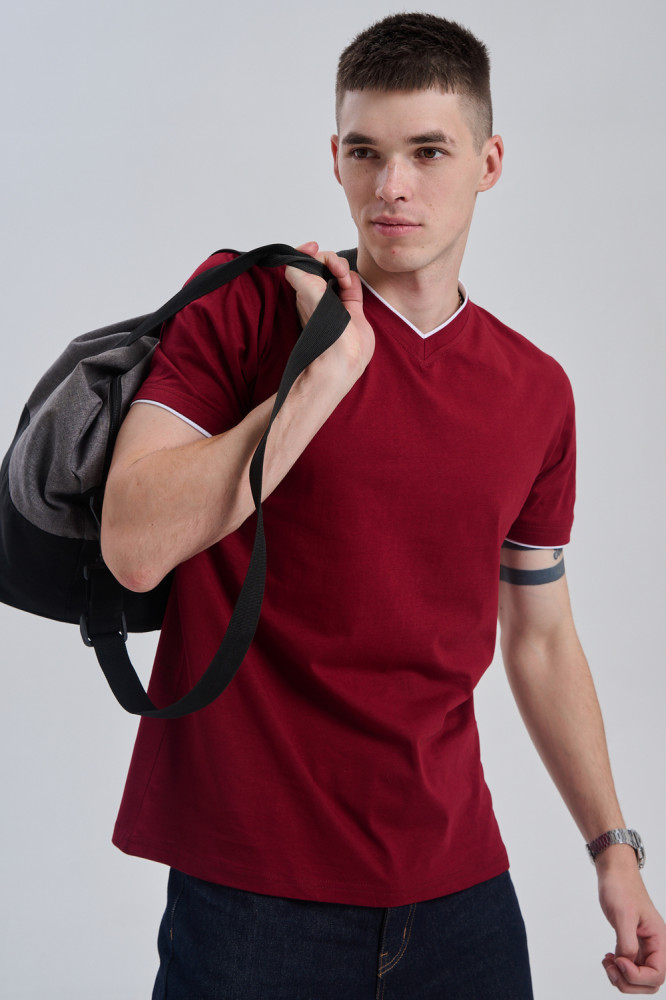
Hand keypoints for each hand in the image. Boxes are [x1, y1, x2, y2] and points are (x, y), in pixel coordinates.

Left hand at [284, 242, 374, 378]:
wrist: (342, 358)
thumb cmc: (322, 332)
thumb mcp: (308, 296)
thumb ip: (300, 275)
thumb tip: (295, 260)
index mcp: (305, 290)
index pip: (303, 262)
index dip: (308, 252)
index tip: (314, 247)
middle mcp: (319, 293)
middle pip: (324, 263)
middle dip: (330, 259)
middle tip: (336, 270)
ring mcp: (336, 299)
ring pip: (340, 270)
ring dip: (343, 269)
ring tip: (344, 282)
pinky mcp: (352, 305)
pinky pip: (353, 282)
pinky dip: (353, 280)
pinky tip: (350, 288)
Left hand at [597, 850, 665, 992]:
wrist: (614, 871)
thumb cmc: (620, 887)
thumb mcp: (623, 915)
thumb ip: (627, 943)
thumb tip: (627, 963)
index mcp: (659, 939)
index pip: (657, 974)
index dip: (636, 975)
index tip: (619, 960)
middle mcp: (655, 945)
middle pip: (650, 982)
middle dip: (628, 982)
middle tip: (610, 967)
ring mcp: (644, 945)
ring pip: (639, 977)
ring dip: (622, 977)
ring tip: (607, 962)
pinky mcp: (633, 942)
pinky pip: (630, 966)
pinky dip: (619, 968)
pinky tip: (608, 958)